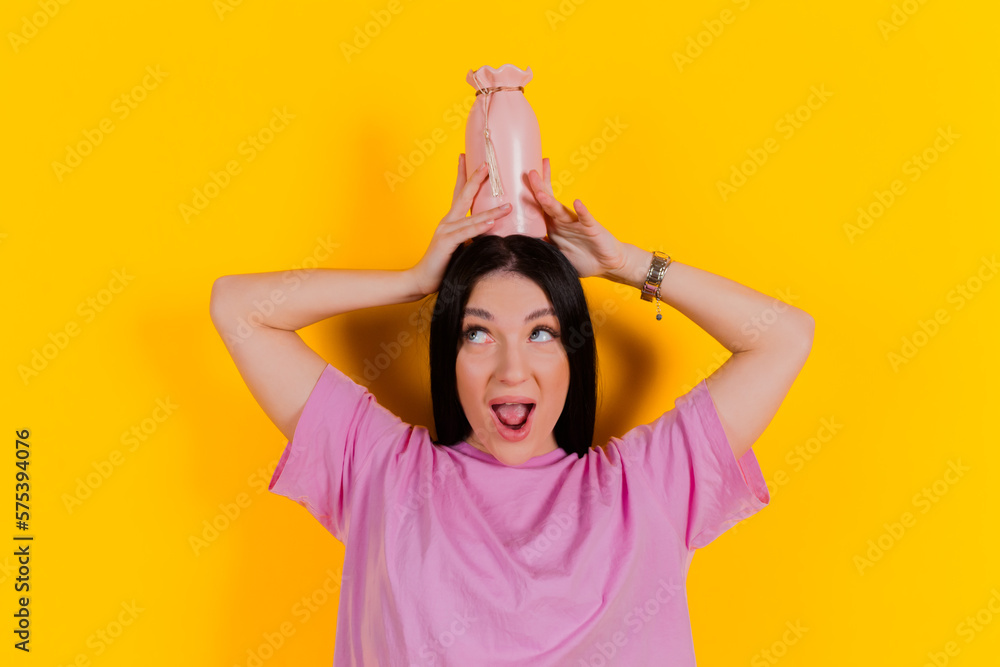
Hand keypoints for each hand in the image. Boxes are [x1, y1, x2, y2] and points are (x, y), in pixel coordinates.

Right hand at [407, 154, 512, 296]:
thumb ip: (474, 237)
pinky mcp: (446, 243)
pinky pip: (466, 233)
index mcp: (451, 221)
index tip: (469, 157)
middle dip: (476, 179)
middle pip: (464, 195)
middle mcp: (448, 221)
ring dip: (492, 211)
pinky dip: (479, 228)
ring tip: (508, 204)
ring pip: (472, 217)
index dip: (464, 175)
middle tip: (488, 165)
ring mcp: (446, 231)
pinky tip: (491, 223)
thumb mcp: (461, 247)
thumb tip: (495, 233)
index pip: (459, 193)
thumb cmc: (442, 265)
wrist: (421, 280)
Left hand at [527, 159, 626, 279]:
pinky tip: (578, 203)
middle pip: (548, 202)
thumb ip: (541, 246)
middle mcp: (564, 221)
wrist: (606, 264)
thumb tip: (517, 245)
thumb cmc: (581, 257)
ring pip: (561, 211)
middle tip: (530, 172)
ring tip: (540, 192)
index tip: (525, 176)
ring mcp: (577, 223)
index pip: (541, 205)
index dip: (533, 192)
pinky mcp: (592, 229)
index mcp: (554, 225)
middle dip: (539, 187)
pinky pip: (586, 219)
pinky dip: (582, 211)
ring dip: (550, 202)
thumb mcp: (556, 253)